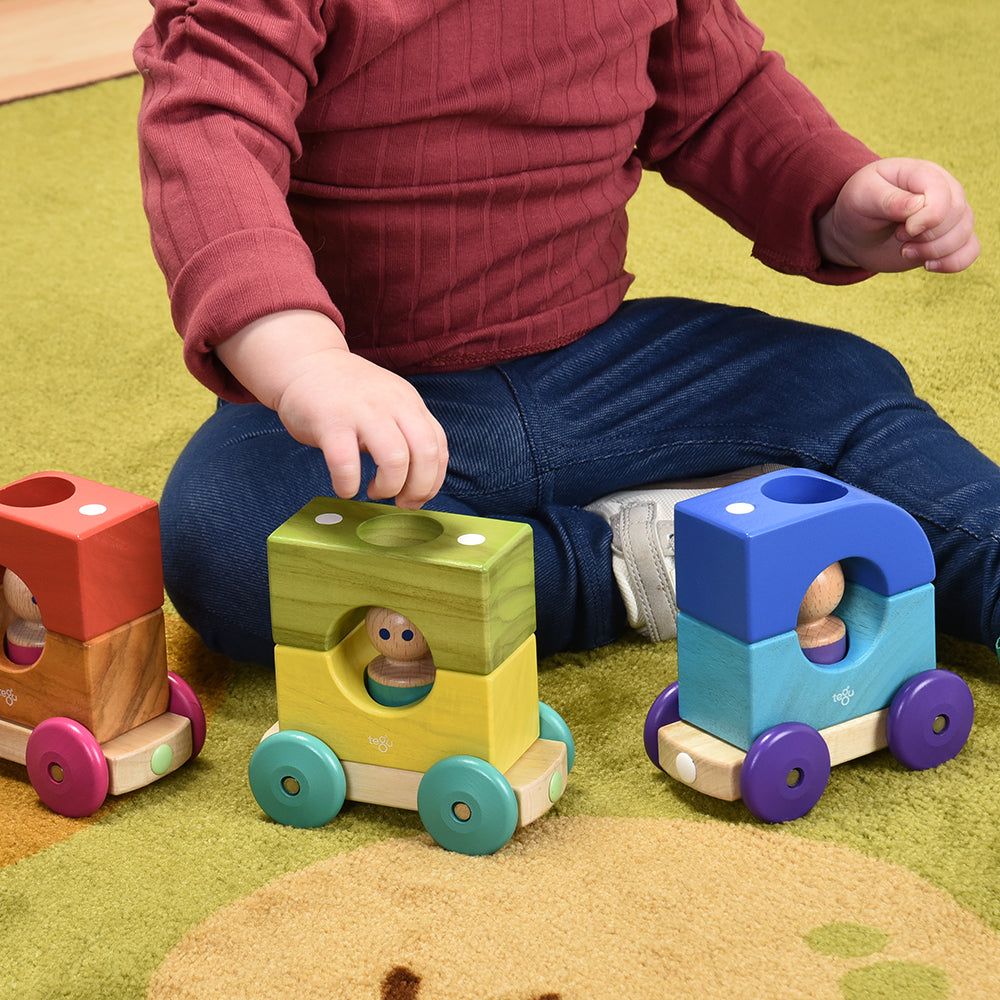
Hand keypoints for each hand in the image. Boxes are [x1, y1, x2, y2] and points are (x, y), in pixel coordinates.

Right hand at [216, 311, 448, 507]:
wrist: (305, 362)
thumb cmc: (347, 395)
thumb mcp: (389, 404)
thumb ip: (406, 433)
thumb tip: (416, 485)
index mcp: (409, 403)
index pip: (438, 446)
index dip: (433, 481)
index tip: (418, 498)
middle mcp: (392, 405)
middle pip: (425, 453)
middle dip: (418, 489)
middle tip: (400, 502)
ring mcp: (362, 412)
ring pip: (395, 459)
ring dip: (389, 487)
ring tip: (374, 491)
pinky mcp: (330, 422)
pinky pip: (346, 463)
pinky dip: (348, 485)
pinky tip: (345, 487)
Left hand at [817, 158, 978, 273]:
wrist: (854, 231)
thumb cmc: (857, 207)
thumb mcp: (862, 197)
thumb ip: (889, 200)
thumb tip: (919, 205)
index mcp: (923, 174)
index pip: (944, 196)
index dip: (928, 219)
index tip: (902, 231)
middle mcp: (944, 191)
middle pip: (958, 216)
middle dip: (927, 237)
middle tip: (898, 237)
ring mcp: (949, 215)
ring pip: (965, 235)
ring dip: (934, 252)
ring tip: (905, 251)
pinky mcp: (948, 238)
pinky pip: (971, 250)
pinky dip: (953, 263)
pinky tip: (928, 265)